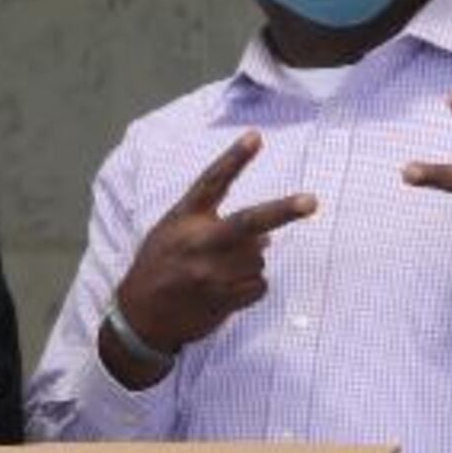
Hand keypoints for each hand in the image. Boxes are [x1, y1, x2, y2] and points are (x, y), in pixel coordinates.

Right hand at [109, 134, 313, 369]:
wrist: (140, 316)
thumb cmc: (161, 266)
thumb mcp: (174, 233)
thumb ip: (213, 224)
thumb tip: (267, 237)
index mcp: (183, 219)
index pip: (212, 182)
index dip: (234, 159)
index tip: (256, 136)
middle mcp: (198, 243)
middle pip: (248, 222)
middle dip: (283, 211)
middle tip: (311, 201)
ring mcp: (210, 274)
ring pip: (259, 259)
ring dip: (252, 263)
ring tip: (222, 271)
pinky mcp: (220, 300)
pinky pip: (259, 286)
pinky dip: (252, 286)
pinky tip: (228, 290)